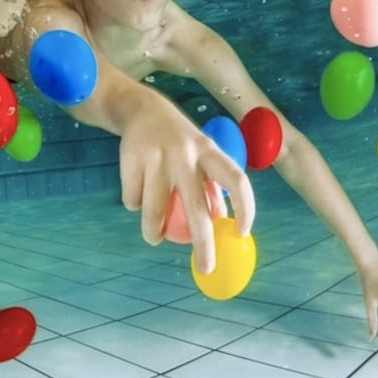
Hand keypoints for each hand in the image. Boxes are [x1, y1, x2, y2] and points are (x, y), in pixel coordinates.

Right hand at [118, 100, 254, 273]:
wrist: (142, 110)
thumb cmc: (181, 142)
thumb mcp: (203, 155)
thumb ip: (211, 186)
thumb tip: (222, 227)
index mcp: (210, 152)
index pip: (236, 181)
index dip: (245, 208)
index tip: (241, 233)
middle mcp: (186, 154)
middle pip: (197, 207)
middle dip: (203, 244)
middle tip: (206, 267)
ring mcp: (157, 156)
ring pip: (154, 209)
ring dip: (153, 231)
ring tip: (154, 238)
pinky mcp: (132, 158)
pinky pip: (133, 198)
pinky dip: (135, 205)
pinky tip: (137, 198)